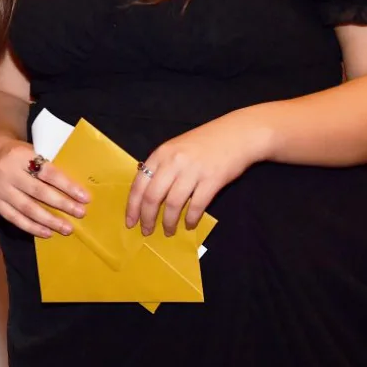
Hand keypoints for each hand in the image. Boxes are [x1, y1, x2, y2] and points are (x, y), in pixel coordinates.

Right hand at [0, 134, 88, 238]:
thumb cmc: (20, 155)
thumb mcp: (33, 152)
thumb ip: (48, 167)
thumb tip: (75, 190)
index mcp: (22, 156)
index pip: (48, 172)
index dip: (67, 186)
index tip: (85, 197)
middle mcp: (9, 172)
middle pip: (39, 191)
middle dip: (62, 204)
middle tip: (80, 213)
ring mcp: (0, 189)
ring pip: (27, 208)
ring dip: (49, 220)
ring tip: (67, 228)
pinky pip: (15, 218)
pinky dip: (32, 227)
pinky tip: (47, 233)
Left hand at [126, 113, 268, 236]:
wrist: (237, 134)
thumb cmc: (204, 143)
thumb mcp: (175, 148)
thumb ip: (161, 167)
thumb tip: (147, 193)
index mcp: (161, 154)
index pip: (139, 184)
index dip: (132, 206)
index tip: (130, 222)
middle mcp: (174, 162)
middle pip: (152, 196)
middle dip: (147, 218)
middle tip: (147, 232)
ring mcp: (193, 170)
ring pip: (173, 204)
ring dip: (169, 222)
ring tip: (169, 231)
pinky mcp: (212, 180)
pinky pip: (197, 205)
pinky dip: (190, 218)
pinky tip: (189, 224)